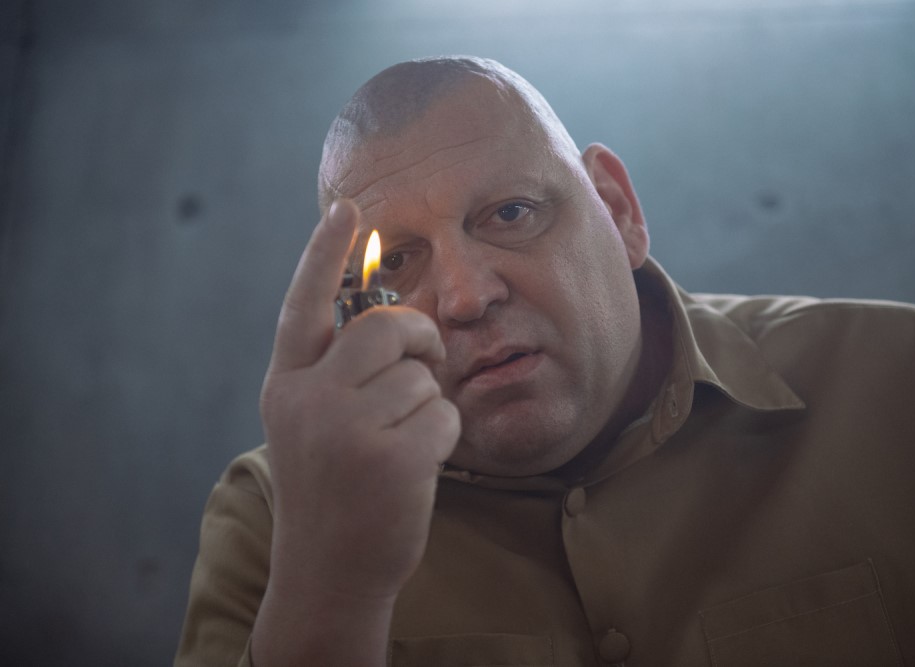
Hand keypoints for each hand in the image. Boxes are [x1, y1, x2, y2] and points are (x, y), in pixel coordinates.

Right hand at [253, 200, 459, 664]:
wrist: (329, 570)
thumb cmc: (331, 489)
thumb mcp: (310, 424)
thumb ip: (334, 372)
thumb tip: (393, 320)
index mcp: (286, 385)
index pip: (304, 305)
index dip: (325, 253)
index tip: (347, 206)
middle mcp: (309, 399)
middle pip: (384, 327)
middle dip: (417, 337)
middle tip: (424, 363)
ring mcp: (346, 430)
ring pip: (422, 374)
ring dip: (427, 402)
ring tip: (401, 442)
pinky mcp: (390, 459)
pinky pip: (444, 413)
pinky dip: (443, 435)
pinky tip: (416, 466)